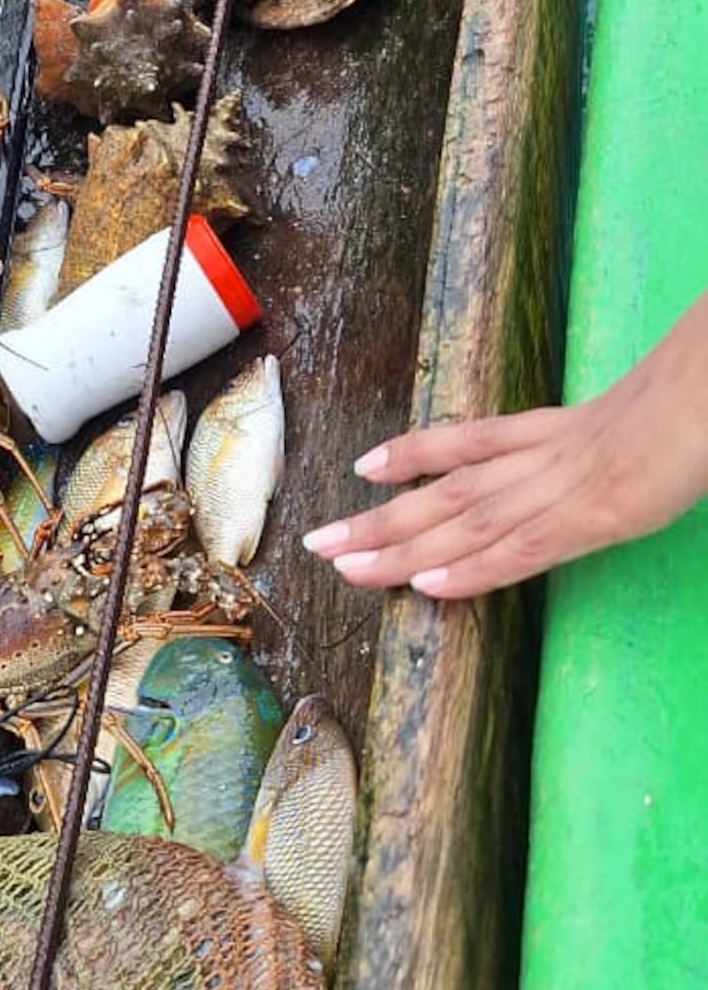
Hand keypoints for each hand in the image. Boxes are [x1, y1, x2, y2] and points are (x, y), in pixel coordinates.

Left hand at [302, 296, 707, 598]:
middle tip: (317, 543)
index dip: (414, 451)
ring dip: (402, 549)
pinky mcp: (591, 517)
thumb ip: (600, 439)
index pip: (468, 438)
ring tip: (347, 569)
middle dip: (379, 519)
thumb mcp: (634, 417)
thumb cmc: (690, 403)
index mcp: (553, 429)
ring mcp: (562, 486)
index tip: (363, 465)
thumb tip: (592, 456)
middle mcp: (542, 455)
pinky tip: (429, 586)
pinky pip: (521, 549)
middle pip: (445, 489)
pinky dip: (474, 570)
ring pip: (466, 521)